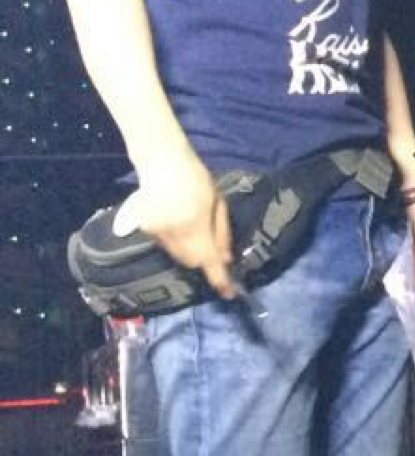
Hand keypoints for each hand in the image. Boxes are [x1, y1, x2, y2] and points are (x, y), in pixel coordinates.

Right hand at [126, 150, 236, 297]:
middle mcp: (173, 231)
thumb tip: (225, 261)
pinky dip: (175, 241)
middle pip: (192, 261)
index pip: (208, 260)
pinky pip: (164, 245)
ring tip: (192, 228)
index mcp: (195, 224)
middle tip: (213, 251)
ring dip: (189, 251)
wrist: (162, 162)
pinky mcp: (144, 228)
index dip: (219, 279)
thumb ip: (222, 235)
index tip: (228, 293)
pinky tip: (177, 221)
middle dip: (204, 260)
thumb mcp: (219, 204)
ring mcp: (155, 231)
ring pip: (177, 255)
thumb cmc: (197, 179)